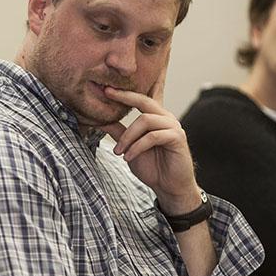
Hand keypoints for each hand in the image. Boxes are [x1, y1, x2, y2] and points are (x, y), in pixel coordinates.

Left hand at [98, 71, 199, 214]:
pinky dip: (137, 147)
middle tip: (107, 93)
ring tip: (118, 152)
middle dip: (124, 97)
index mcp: (155, 117)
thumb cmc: (152, 167)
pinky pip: (153, 136)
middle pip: (144, 101)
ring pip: (145, 120)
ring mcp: (173, 126)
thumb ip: (118, 132)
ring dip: (128, 137)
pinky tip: (128, 157)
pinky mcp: (177, 138)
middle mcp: (165, 117)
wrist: (169, 187)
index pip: (141, 99)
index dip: (125, 92)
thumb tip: (99, 120)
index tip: (106, 88)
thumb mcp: (129, 147)